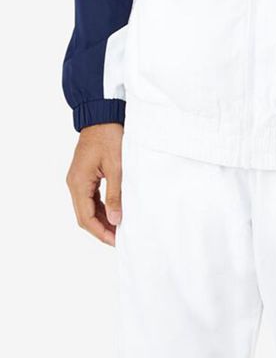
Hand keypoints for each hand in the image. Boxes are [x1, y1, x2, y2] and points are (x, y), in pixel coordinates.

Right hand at [66, 123, 123, 245]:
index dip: (101, 232)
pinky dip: (101, 207)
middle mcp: (74, 183)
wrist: (102, 116)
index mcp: (78, 183)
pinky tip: (114, 212)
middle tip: (120, 239)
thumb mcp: (116, 167)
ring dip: (102, 219)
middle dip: (101, 229)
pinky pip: (90, 197)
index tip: (116, 241)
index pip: (86, 218)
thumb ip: (115, 194)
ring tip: (119, 229)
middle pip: (84, 216)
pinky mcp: (85, 175)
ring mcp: (78, 179)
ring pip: (87, 208)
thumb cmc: (109, 137)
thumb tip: (116, 220)